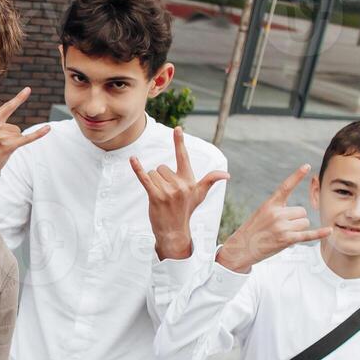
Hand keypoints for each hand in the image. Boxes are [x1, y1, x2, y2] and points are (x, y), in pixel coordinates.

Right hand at [0, 88, 46, 201]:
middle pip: (14, 127)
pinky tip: (48, 128)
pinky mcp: (8, 147)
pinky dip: (38, 134)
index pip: (7, 107)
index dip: (19, 98)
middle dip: (9, 137)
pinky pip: (27, 138)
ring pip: (18, 134)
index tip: (28, 89)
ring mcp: (2, 137)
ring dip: (12, 143)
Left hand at [129, 126, 229, 259]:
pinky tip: (133, 159)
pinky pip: (145, 178)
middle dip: (161, 178)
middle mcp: (180, 184)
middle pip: (161, 168)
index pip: (183, 157)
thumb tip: (227, 175)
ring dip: (153, 183)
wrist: (174, 231)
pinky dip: (137, 169)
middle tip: (166, 194)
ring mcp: (168, 191)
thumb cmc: (186, 210)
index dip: (179, 142)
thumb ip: (210, 180)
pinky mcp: (156, 197)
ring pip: (153, 174)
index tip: (177, 128)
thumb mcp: (199, 195)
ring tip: (160, 197)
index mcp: (189, 180)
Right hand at [215, 164, 331, 272]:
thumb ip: (278, 208)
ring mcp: (282, 227)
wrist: (242, 247)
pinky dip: (319, 233)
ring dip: (297, 229)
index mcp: (270, 204)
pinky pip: (307, 235)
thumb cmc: (253, 230)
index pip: (285, 187)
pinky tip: (329, 231)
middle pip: (302, 211)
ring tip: (282, 234)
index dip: (296, 176)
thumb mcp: (261, 213)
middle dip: (296, 219)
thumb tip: (300, 213)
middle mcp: (276, 214)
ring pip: (304, 222)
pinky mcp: (286, 239)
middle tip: (282, 227)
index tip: (306, 166)